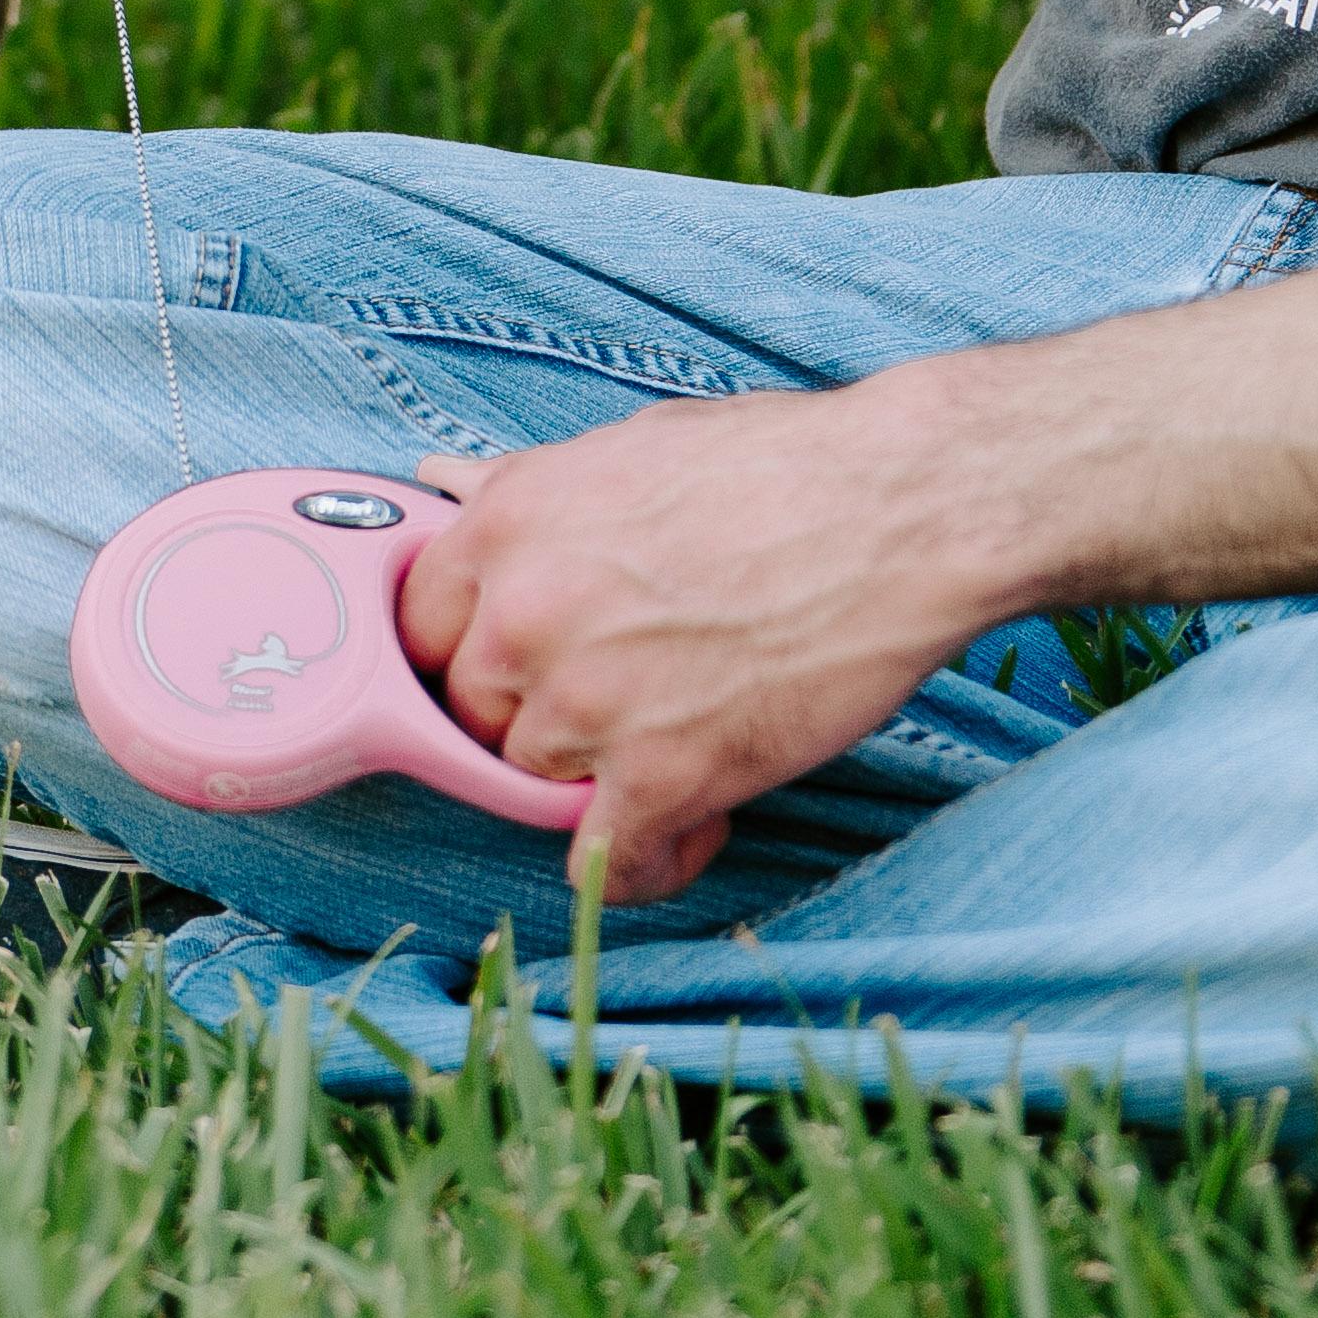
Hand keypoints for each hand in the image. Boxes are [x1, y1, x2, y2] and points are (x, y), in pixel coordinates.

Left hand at [393, 383, 977, 901]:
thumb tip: (436, 476)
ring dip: (598, 783)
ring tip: (677, 748)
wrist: (897, 510)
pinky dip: (642, 864)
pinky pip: (601, 868)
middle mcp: (523, 616)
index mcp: (505, 525)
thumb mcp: (626, 449)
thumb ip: (522, 487)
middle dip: (535, 718)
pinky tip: (690, 825)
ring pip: (537, 789)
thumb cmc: (776, 466)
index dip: (469, 654)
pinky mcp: (660, 778)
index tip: (515, 668)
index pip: (420, 630)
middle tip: (617, 701)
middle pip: (474, 716)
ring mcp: (585, 704)